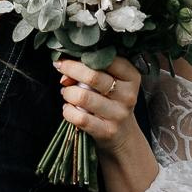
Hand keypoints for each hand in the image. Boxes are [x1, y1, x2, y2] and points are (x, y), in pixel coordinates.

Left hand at [55, 56, 158, 191]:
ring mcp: (118, 114)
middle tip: (60, 69)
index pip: (107, 59)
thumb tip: (64, 72)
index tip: (66, 56)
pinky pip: (79, 118)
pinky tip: (68, 109)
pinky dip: (68, 111)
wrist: (122, 135)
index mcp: (131, 77)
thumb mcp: (110, 83)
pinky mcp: (107, 131)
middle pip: (93, 76)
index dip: (82, 56)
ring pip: (83, 97)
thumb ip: (91, 71)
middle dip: (70, 70)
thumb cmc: (111, 101)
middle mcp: (128, 95)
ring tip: (66, 93)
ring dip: (68, 93)